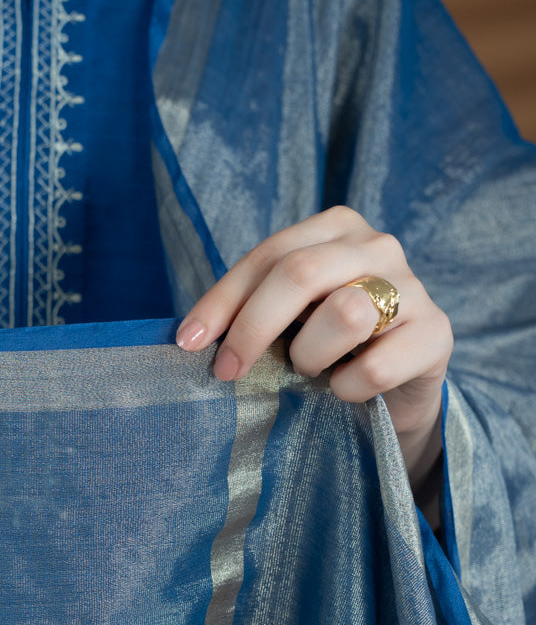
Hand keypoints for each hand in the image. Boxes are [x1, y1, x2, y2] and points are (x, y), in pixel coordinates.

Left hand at [175, 207, 453, 492]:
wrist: (395, 396)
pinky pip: (375, 366)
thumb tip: (191, 336)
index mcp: (336, 229)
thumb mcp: (288, 319)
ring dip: (310, 355)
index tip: (188, 342)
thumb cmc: (329, 350)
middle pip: (300, 274)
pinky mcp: (437, 334)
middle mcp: (378, 246)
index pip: (269, 255)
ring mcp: (414, 288)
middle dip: (253, 327)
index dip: (223, 300)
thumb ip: (251, 310)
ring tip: (310, 370)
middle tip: (228, 371)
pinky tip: (344, 392)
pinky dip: (346, 388)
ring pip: (344, 314)